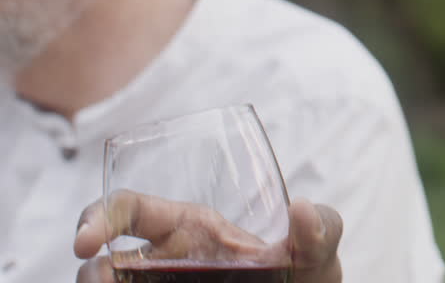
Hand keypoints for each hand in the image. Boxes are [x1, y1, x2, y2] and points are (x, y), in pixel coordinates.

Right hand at [73, 193, 342, 282]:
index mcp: (189, 227)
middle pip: (99, 261)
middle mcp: (162, 262)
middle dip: (89, 273)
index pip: (128, 209)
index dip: (98, 217)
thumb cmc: (305, 273)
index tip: (85, 242)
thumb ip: (320, 229)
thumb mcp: (316, 252)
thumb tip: (302, 209)